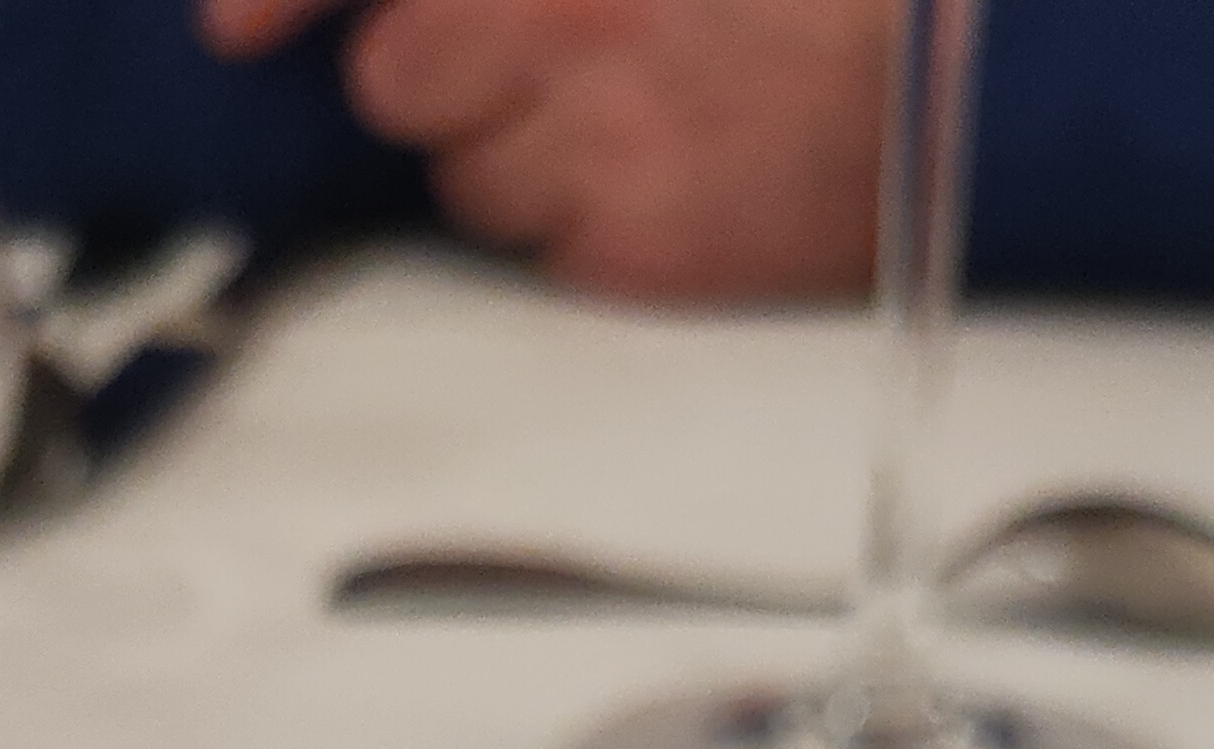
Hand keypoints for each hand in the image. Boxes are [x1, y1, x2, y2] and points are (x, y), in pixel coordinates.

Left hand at [196, 0, 891, 301]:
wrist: (980, 88)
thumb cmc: (838, 10)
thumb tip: (389, 29)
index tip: (233, 27)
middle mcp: (558, 7)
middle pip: (403, 79)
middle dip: (460, 82)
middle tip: (567, 68)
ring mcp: (592, 130)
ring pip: (472, 182)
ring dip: (533, 163)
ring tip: (653, 125)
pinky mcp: (632, 244)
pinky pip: (554, 259)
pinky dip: (604, 236)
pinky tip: (687, 185)